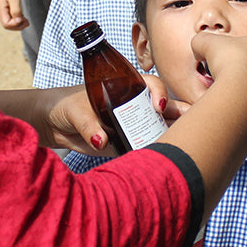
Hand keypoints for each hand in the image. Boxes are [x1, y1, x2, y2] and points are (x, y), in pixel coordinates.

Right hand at [0, 0, 27, 31]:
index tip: (25, 20)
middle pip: (7, 24)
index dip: (16, 25)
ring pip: (9, 19)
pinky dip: (17, 16)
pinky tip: (23, 15)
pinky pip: (11, 13)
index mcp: (1, 8)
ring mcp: (3, 5)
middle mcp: (1, 8)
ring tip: (26, 20)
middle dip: (17, 25)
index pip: (6, 24)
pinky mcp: (7, 2)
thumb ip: (16, 11)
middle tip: (27, 23)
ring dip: (18, 22)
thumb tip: (18, 22)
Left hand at [43, 76, 183, 153]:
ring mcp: (132, 126)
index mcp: (126, 88)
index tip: (158, 107)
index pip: (152, 86)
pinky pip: (145, 148)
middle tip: (193, 124)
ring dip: (173, 135)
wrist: (53, 124)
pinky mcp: (126, 144)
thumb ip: (88, 125)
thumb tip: (101, 142)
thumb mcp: (76, 111)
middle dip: (181, 114)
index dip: (160, 94)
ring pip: (160, 128)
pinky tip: (166, 160)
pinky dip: (156, 153)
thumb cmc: (65, 106)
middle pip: (165, 108)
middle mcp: (134, 106)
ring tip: (186, 145)